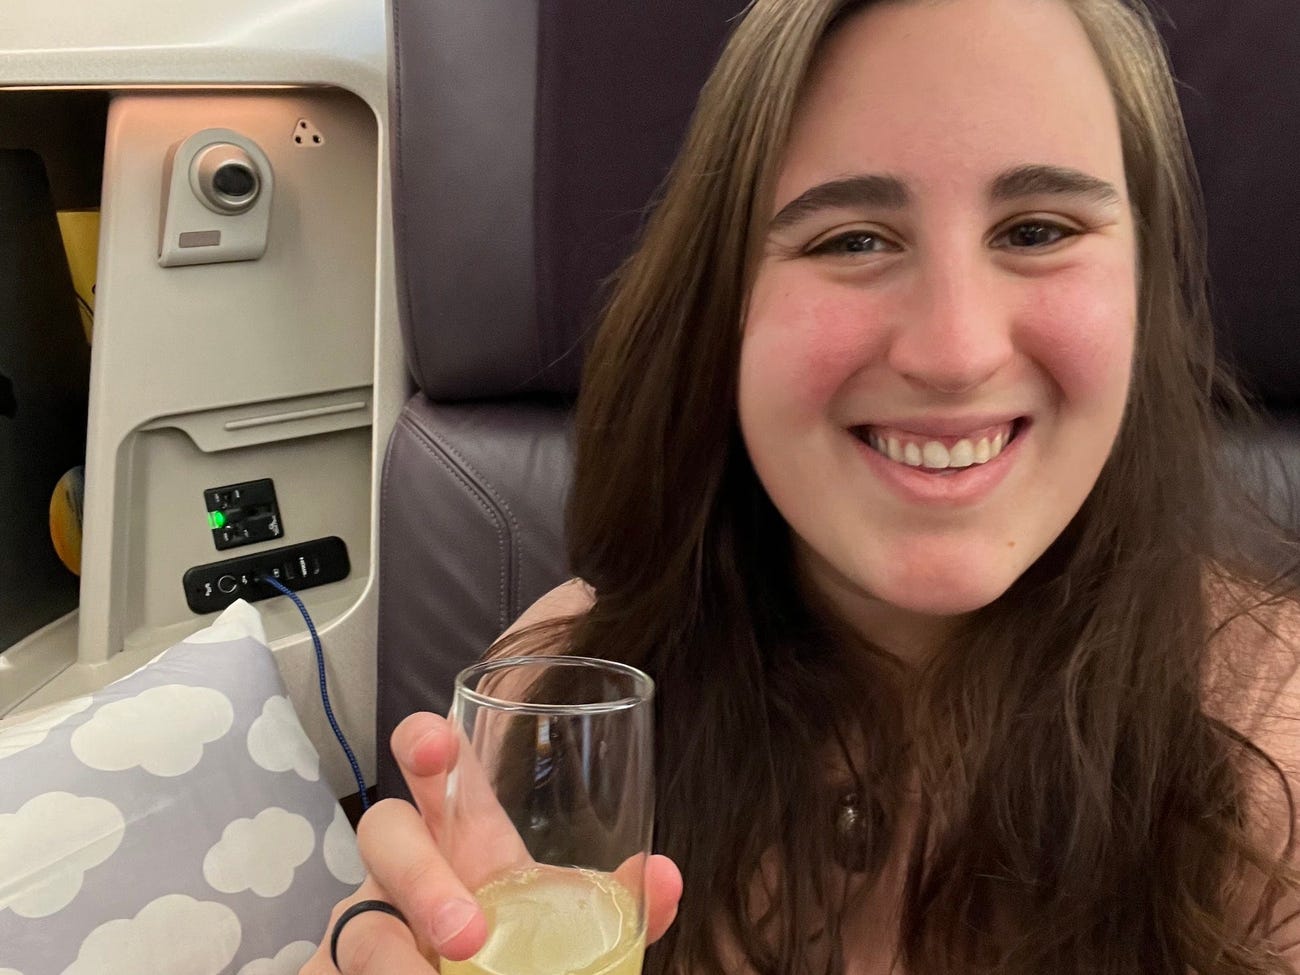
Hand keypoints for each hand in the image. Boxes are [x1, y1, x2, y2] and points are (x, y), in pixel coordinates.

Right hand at [301, 712, 682, 972]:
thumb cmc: (511, 950)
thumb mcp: (567, 927)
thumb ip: (616, 905)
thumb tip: (666, 878)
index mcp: (463, 840)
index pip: (437, 770)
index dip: (427, 743)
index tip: (437, 738)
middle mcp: (404, 870)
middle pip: (384, 831)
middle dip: (419, 874)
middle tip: (467, 934)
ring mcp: (364, 922)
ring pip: (357, 922)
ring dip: (395, 960)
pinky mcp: (333, 970)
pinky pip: (333, 970)